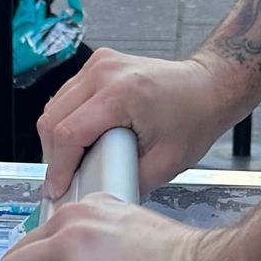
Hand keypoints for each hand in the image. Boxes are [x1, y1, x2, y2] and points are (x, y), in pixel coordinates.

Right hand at [37, 46, 241, 198]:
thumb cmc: (195, 118)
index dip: (58, 168)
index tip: (57, 189)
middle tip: (66, 179)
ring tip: (76, 161)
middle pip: (52, 119)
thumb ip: (127, 181)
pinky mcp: (97, 64)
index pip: (68, 133)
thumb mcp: (166, 163)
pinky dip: (67, 120)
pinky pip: (65, 96)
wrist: (208, 87)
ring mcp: (99, 64)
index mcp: (122, 93)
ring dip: (58, 138)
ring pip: (54, 107)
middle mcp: (105, 72)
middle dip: (54, 156)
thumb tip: (96, 196)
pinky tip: (83, 138)